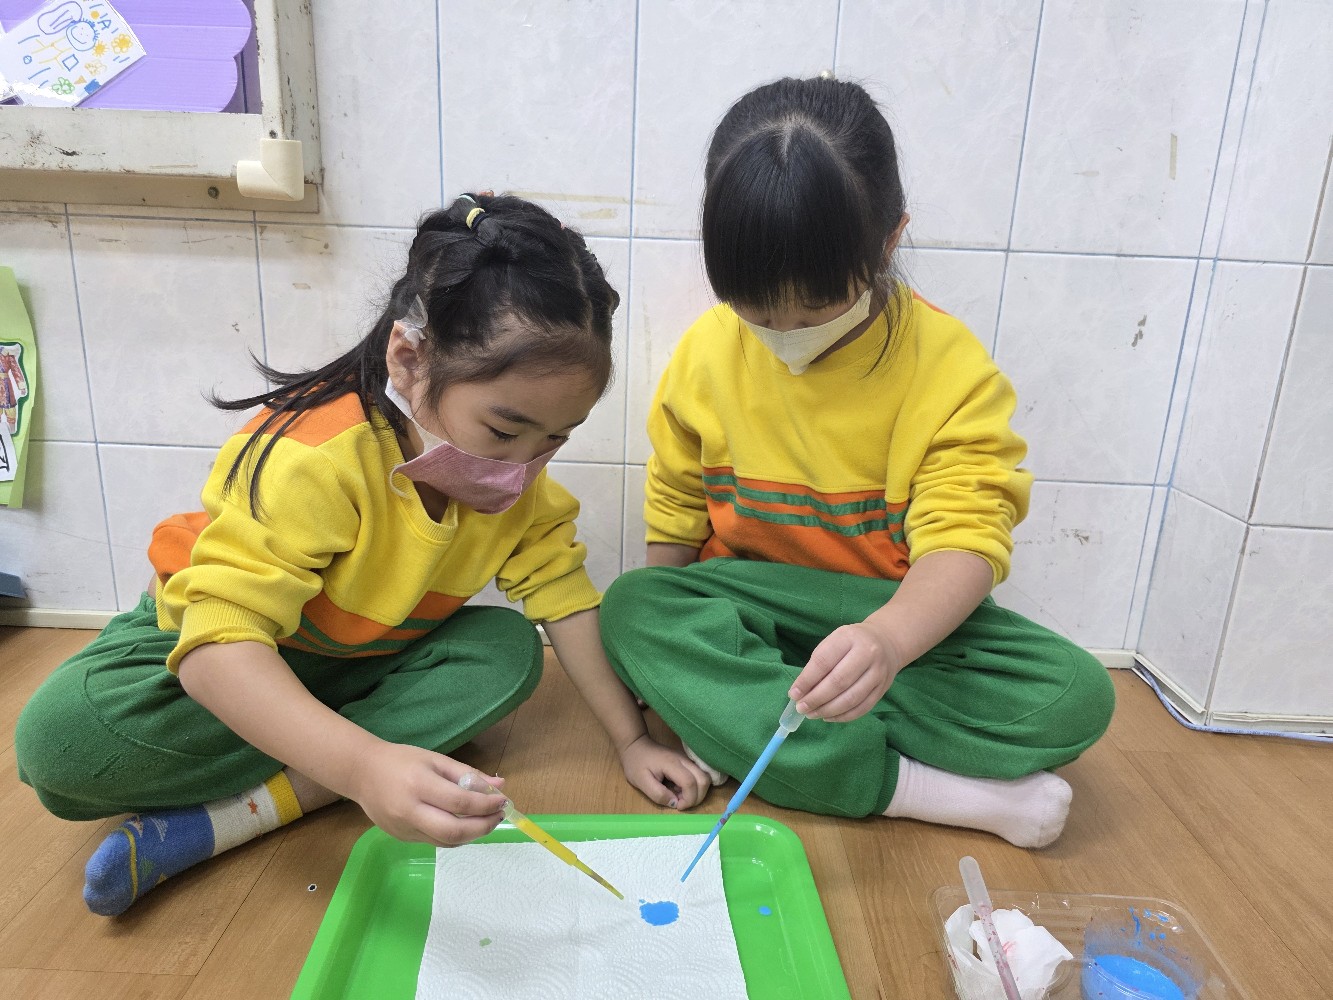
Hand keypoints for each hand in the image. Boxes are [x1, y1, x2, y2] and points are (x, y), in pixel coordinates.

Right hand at [346, 741, 507, 846]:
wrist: (362, 773)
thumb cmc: (401, 760)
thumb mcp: (435, 759)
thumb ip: (467, 774)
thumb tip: (499, 787)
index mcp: (419, 785)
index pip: (460, 803)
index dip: (486, 805)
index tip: (503, 801)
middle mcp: (410, 811)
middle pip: (454, 831)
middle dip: (483, 827)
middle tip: (498, 816)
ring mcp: (404, 829)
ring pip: (446, 841)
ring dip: (472, 835)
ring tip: (486, 820)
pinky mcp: (402, 839)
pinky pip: (435, 842)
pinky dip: (455, 837)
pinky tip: (465, 825)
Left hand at [619, 734, 711, 809]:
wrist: (635, 745)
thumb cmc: (636, 763)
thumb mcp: (641, 782)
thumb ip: (658, 794)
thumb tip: (675, 803)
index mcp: (672, 764)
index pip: (690, 783)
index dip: (689, 799)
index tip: (678, 806)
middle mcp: (684, 760)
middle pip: (704, 780)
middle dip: (698, 797)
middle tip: (682, 804)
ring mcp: (687, 759)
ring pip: (704, 777)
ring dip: (697, 792)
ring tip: (680, 797)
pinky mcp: (687, 762)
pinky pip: (699, 775)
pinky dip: (695, 786)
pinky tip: (680, 790)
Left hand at [789, 622, 905, 722]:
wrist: (886, 642)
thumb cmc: (851, 642)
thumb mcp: (833, 642)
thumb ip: (818, 664)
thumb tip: (801, 692)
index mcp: (849, 637)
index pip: (824, 661)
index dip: (807, 680)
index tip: (793, 694)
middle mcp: (867, 654)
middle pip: (838, 682)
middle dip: (816, 699)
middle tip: (801, 708)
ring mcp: (878, 673)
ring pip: (851, 699)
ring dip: (828, 710)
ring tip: (812, 714)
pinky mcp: (883, 689)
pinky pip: (862, 708)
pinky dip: (843, 716)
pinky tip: (828, 717)